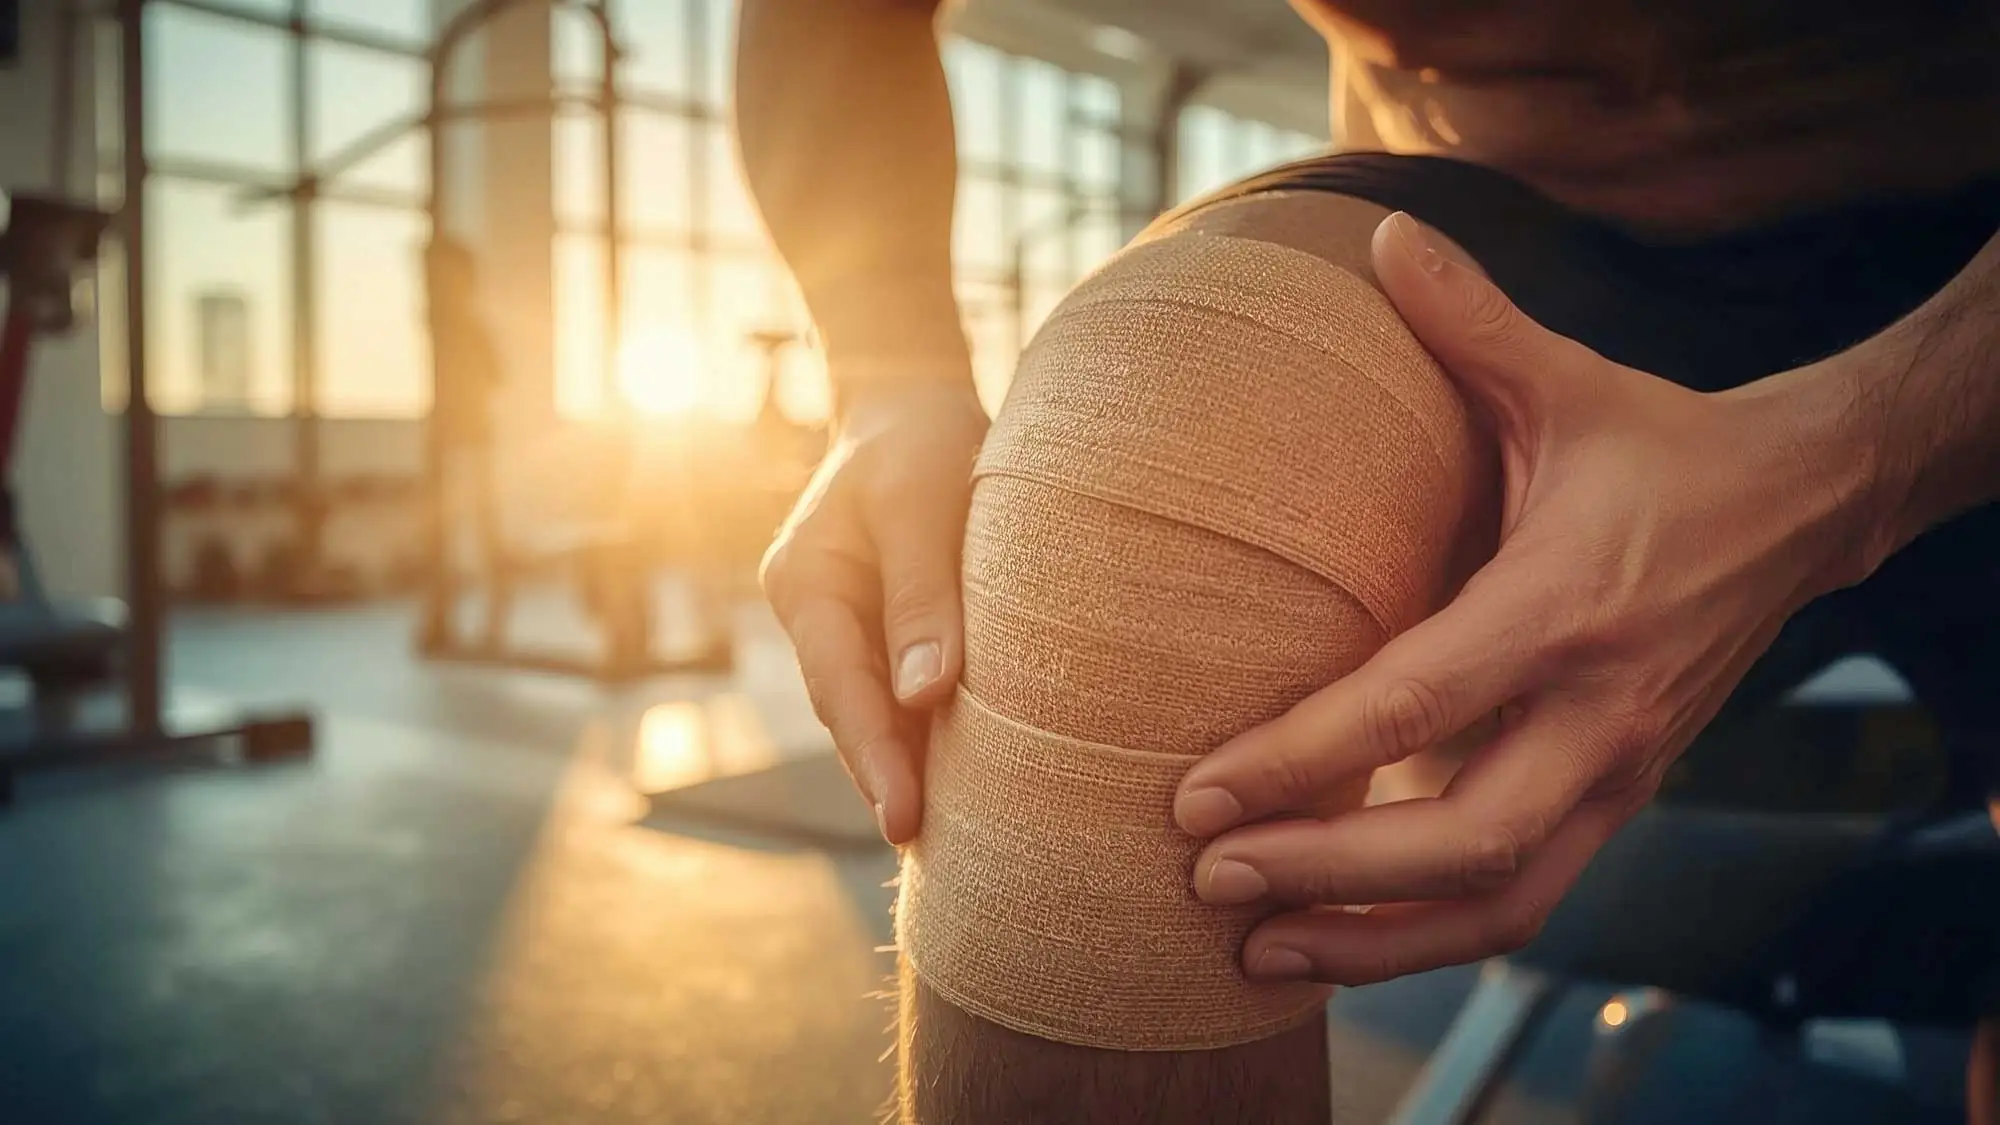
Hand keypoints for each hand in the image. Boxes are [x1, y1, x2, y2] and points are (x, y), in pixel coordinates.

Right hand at [762, 378, 988, 844]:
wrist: (914, 405)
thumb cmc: (920, 442)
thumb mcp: (921, 501)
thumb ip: (923, 593)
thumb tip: (929, 693)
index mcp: (805, 584)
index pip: (841, 686)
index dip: (873, 755)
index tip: (903, 815)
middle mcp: (818, 616)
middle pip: (854, 713)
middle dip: (887, 780)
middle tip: (925, 847)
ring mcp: (850, 627)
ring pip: (880, 711)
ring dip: (910, 766)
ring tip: (949, 838)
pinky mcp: (890, 631)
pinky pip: (907, 693)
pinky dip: (929, 734)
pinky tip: (961, 782)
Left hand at [1174, 212, 1882, 985]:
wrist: (1802, 510)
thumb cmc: (1663, 447)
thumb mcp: (1571, 381)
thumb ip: (1471, 321)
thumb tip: (1381, 235)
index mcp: (1568, 602)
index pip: (1420, 703)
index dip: (1305, 759)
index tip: (1196, 791)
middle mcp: (1599, 709)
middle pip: (1467, 839)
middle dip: (1328, 872)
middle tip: (1207, 880)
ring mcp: (1618, 769)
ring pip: (1504, 901)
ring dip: (1376, 940)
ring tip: (1254, 954)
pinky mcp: (1618, 799)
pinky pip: (1525, 902)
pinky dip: (1428, 936)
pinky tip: (1335, 942)